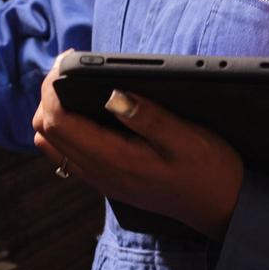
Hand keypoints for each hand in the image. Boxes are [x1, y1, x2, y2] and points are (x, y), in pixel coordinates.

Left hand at [32, 51, 244, 239]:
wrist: (222, 209)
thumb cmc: (209, 172)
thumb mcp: (186, 138)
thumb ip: (147, 117)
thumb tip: (111, 94)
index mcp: (114, 160)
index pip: (58, 122)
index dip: (52, 88)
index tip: (65, 60)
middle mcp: (99, 173)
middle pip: (46, 131)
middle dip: (49, 95)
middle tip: (68, 66)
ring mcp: (101, 179)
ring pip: (52, 144)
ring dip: (54, 111)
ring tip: (73, 84)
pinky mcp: (108, 179)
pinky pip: (68, 153)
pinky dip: (65, 127)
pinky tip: (85, 110)